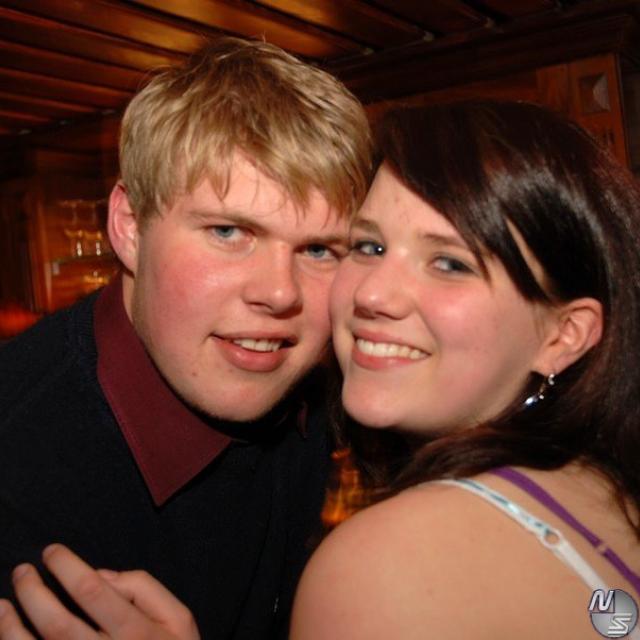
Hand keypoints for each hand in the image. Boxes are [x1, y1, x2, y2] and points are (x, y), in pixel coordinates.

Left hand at [0, 544, 199, 639]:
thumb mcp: (178, 618)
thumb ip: (144, 588)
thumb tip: (102, 575)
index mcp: (134, 633)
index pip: (92, 591)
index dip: (67, 567)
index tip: (51, 551)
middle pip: (57, 624)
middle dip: (32, 592)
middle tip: (22, 570)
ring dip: (11, 628)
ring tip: (2, 604)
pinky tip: (8, 635)